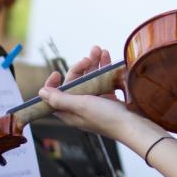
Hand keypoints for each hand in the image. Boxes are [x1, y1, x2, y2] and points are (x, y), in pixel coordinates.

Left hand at [38, 45, 157, 142]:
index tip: (57, 73)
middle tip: (89, 56)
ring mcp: (97, 103)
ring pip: (91, 79)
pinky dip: (105, 69)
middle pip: (75, 84)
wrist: (134, 126)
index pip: (55, 97)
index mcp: (71, 112)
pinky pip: (104, 81)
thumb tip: (41, 92)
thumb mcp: (81, 106)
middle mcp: (82, 107)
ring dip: (94, 63)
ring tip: (100, 50)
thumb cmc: (107, 118)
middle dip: (80, 67)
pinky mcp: (110, 100)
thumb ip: (61, 99)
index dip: (53, 85)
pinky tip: (108, 58)